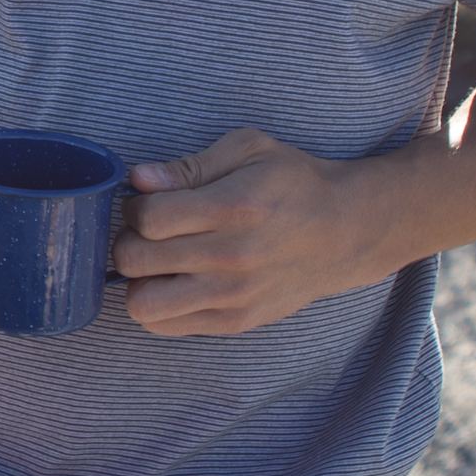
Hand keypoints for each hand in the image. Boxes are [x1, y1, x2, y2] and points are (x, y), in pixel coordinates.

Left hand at [115, 129, 398, 337]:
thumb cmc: (293, 183)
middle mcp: (231, 258)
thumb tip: (138, 179)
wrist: (346, 231)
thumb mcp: (248, 150)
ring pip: (142, 304)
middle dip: (128, 239)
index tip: (149, 201)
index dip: (136, 205)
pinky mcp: (235, 322)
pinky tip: (175, 281)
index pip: (148, 217)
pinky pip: (166, 326)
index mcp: (234, 208)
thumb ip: (188, 166)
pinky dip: (158, 304)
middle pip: (135, 260)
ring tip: (157, 261)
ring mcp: (233, 297)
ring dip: (137, 280)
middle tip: (148, 231)